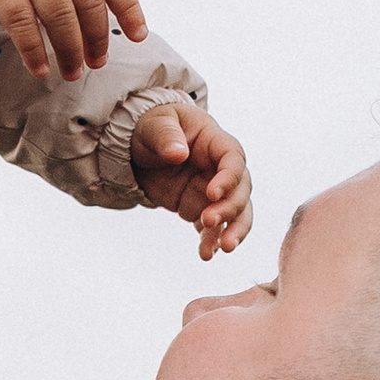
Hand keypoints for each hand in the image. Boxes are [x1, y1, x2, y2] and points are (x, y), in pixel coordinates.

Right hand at [0, 0, 148, 81]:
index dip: (129, 8)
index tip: (137, 36)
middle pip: (88, 0)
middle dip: (97, 37)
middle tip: (97, 62)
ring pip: (58, 13)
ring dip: (69, 48)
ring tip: (72, 71)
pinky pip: (19, 19)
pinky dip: (32, 48)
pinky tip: (40, 69)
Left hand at [130, 102, 251, 259]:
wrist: (139, 148)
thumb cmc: (152, 126)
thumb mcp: (154, 124)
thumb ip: (166, 136)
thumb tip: (178, 153)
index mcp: (215, 142)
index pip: (233, 159)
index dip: (228, 177)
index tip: (212, 193)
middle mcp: (220, 169)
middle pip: (240, 190)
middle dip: (229, 208)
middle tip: (208, 221)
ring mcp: (212, 191)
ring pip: (236, 214)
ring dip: (232, 230)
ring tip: (224, 248)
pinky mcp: (201, 209)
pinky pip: (213, 229)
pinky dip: (211, 242)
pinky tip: (206, 255)